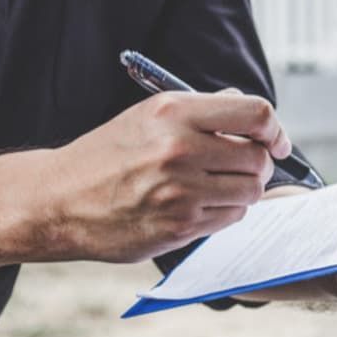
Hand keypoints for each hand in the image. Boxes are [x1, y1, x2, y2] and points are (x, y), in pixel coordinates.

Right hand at [42, 90, 288, 261]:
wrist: (60, 200)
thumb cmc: (108, 155)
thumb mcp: (148, 116)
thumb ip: (202, 110)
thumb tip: (247, 109)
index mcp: (174, 112)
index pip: (255, 114)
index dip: (274, 130)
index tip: (275, 141)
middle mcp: (180, 149)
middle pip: (258, 157)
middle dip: (258, 163)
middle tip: (240, 166)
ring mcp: (181, 192)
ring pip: (251, 191)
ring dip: (244, 190)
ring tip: (217, 186)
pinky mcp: (179, 227)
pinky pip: (230, 218)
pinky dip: (225, 212)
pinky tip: (201, 205)